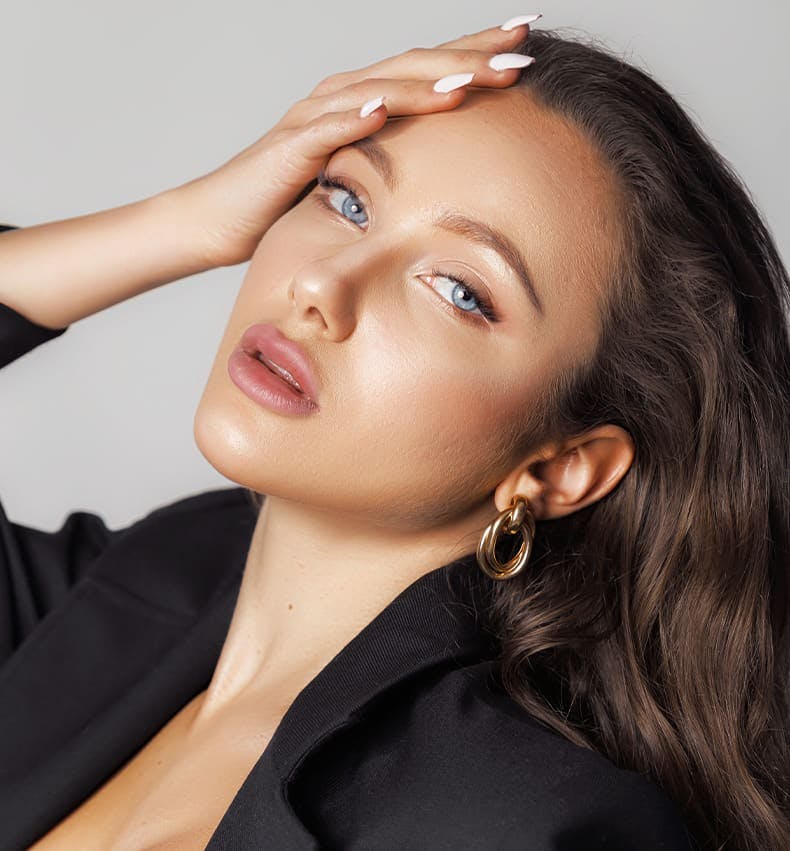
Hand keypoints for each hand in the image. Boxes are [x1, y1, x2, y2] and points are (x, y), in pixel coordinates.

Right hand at [173, 20, 536, 267]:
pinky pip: (325, 130)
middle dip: (468, 57)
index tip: (526, 44)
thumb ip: (394, 169)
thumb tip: (445, 178)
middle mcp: (342, 100)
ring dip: (424, 83)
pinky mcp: (287, 150)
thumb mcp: (357, 182)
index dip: (475, 53)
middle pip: (413, 67)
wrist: (221, 219)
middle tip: (521, 50)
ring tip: (471, 79)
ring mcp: (313, 120)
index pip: (428, 71)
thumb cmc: (288, 202)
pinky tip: (384, 110)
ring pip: (376, 90)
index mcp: (364, 106)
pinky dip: (354, 117)